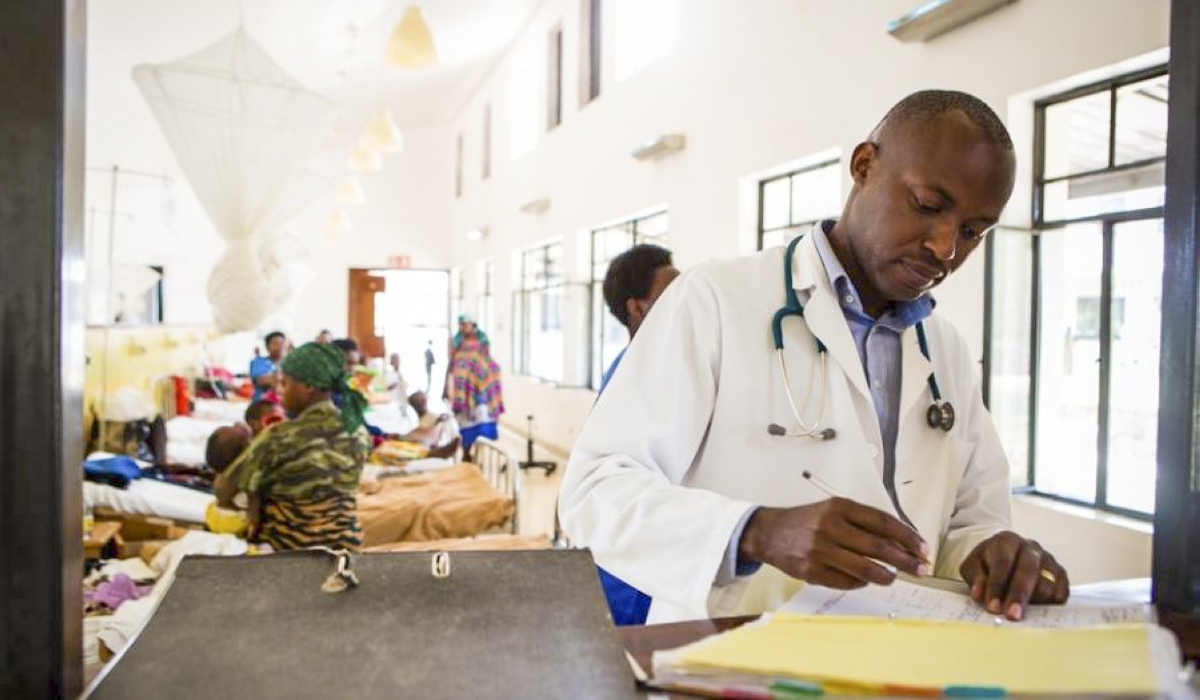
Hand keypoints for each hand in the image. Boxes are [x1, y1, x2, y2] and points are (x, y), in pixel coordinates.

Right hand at [739, 498, 930, 588]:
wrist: (769, 532)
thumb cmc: (808, 521)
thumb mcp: (834, 510)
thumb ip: (864, 522)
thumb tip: (901, 542)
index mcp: (839, 507)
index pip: (883, 522)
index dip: (907, 537)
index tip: (922, 548)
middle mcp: (830, 527)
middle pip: (879, 547)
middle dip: (906, 560)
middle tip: (921, 568)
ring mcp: (820, 550)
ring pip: (866, 568)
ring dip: (886, 576)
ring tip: (893, 577)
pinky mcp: (812, 571)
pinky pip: (847, 582)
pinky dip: (861, 582)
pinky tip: (865, 579)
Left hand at [960, 531, 1068, 620]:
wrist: (1006, 555)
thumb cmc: (988, 563)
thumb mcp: (973, 566)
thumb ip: (975, 578)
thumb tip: (980, 594)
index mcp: (1006, 541)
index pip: (1003, 562)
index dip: (997, 586)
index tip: (993, 607)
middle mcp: (1030, 547)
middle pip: (1028, 571)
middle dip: (1019, 595)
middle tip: (1012, 616)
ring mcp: (1048, 559)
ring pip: (1047, 583)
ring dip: (1034, 602)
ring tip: (1022, 613)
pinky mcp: (1061, 574)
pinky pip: (1061, 592)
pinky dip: (1051, 604)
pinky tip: (1038, 610)